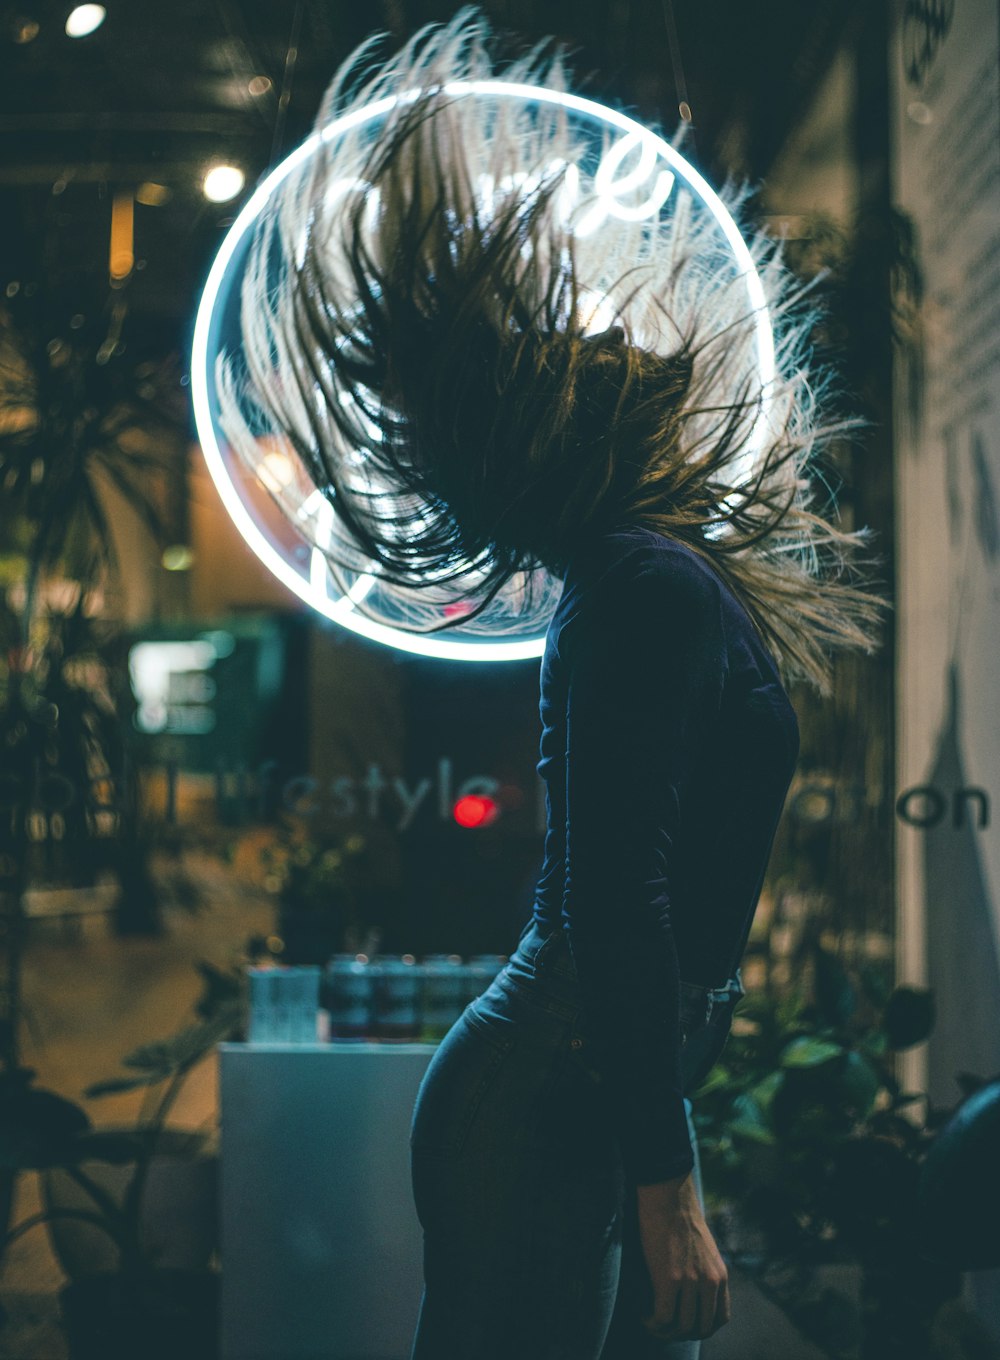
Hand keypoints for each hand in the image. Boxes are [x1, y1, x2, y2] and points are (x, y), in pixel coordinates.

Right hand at [635, 1173, 730, 1341]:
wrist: (667, 1194)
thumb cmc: (679, 1215)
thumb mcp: (704, 1247)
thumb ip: (704, 1270)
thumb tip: (692, 1291)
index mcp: (720, 1274)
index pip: (720, 1319)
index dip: (701, 1328)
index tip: (684, 1324)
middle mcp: (710, 1282)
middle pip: (702, 1328)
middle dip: (682, 1334)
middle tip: (665, 1327)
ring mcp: (691, 1282)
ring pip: (682, 1327)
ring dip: (665, 1331)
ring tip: (651, 1322)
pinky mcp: (669, 1279)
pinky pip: (663, 1317)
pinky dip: (652, 1322)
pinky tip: (644, 1314)